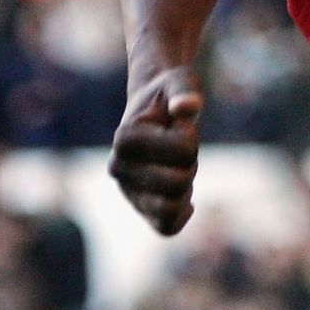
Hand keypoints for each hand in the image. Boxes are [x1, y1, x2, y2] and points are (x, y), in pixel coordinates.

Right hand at [109, 66, 203, 234]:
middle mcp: (118, 168)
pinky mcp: (140, 205)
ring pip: (170, 209)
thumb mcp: (180, 81)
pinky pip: (165, 227)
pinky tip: (187, 199)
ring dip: (186, 186)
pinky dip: (181, 215)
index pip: (182, 150)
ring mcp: (127, 190)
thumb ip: (185, 90)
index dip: (190, 137)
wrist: (156, 106)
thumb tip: (187, 106)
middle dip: (191, 163)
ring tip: (178, 165)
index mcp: (124, 139)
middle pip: (177, 183)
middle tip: (181, 147)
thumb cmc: (169, 92)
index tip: (178, 124)